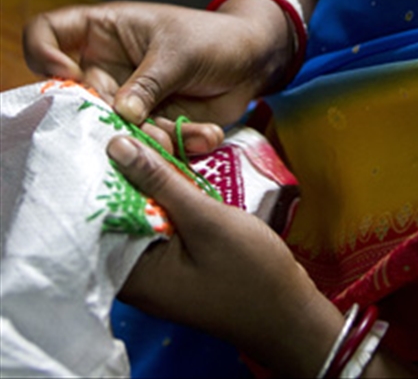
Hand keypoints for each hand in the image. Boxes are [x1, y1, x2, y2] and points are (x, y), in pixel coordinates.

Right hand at [23, 0, 289, 130]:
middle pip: (78, 97)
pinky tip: (205, 135)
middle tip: (143, 124)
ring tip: (182, 132)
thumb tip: (120, 114)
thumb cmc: (215, 39)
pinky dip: (178, 145)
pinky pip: (149, 145)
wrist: (254, 61)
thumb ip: (148, 83)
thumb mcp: (180, 52)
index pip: (48, 33)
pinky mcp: (149, 124)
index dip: (43, 54)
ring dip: (150, 138)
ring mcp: (126, 98)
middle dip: (110, 117)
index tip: (65, 76)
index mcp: (104, 32)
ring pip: (114, 129)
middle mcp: (107, 66)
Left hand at [109, 135, 343, 376]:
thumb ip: (160, 181)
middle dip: (141, 165)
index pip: (102, 211)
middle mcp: (136, 271)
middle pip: (123, 205)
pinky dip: (175, 192)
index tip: (129, 131)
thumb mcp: (205, 220)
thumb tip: (116, 146)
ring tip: (184, 141)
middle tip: (163, 133)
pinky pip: (164, 218)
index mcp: (133, 272)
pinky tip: (189, 166)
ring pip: (146, 206)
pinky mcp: (176, 258)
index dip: (112, 167)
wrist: (290, 312)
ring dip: (162, 174)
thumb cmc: (250, 272)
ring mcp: (157, 266)